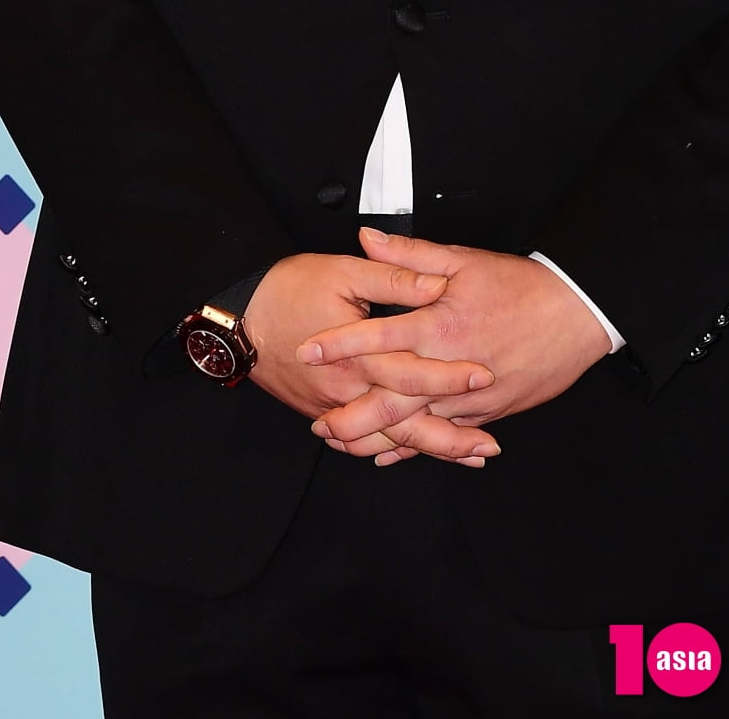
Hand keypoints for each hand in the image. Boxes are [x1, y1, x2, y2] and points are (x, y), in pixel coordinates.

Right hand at [244, 250, 500, 466]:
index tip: (486, 378)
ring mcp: (333, 406)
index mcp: (358, 355)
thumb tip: (437, 284)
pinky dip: (390, 448)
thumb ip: (393, 278)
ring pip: (385, 439)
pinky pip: (361, 439)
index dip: (451, 378)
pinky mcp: (323, 410)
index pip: (413, 373)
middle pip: (404, 425)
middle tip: (489, 448)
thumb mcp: (344, 272)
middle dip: (449, 439)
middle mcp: (347, 389)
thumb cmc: (290, 287)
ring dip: (426, 449)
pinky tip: (412, 451)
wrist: (238, 317)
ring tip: (467, 456)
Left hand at [297, 229, 611, 462]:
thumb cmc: (522, 286)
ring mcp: (471, 397)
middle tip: (317, 425)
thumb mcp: (464, 260)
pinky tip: (392, 454)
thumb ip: (410, 255)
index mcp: (441, 325)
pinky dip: (417, 447)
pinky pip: (445, 436)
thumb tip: (367, 238)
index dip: (340, 345)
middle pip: (391, 399)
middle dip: (351, 416)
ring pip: (416, 426)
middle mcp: (451, 367)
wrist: (577, 315)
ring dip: (377, 438)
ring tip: (344, 444)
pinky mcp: (488, 413)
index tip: (308, 350)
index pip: (379, 337)